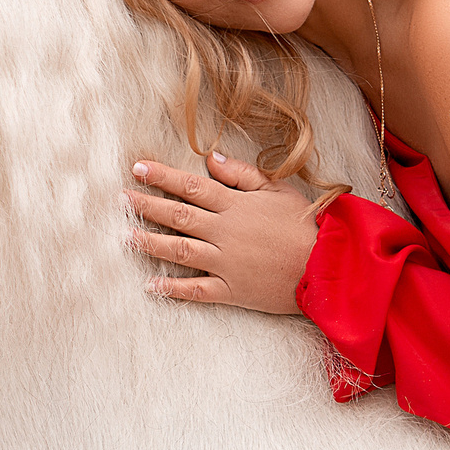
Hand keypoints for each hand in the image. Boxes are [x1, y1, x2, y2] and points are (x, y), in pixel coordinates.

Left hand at [127, 150, 319, 313]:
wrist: (329, 266)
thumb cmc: (304, 225)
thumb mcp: (278, 190)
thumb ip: (242, 174)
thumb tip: (209, 158)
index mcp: (236, 205)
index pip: (192, 186)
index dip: (163, 176)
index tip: (138, 167)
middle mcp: (225, 231)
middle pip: (178, 215)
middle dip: (146, 205)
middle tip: (120, 199)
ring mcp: (226, 262)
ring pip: (179, 250)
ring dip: (149, 243)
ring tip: (125, 236)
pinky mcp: (232, 289)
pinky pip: (197, 290)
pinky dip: (172, 288)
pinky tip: (150, 285)